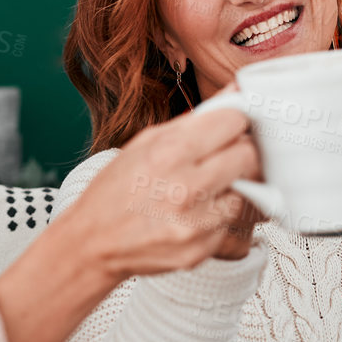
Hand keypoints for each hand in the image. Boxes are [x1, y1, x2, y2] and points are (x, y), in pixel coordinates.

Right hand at [68, 101, 260, 278]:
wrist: (94, 243)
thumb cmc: (116, 191)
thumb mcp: (145, 143)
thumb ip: (193, 120)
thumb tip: (235, 92)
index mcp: (169, 152)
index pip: (233, 121)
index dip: (233, 122)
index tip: (227, 127)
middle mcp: (185, 186)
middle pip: (247, 155)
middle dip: (238, 152)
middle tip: (219, 158)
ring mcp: (196, 222)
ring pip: (244, 190)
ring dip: (228, 187)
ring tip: (199, 190)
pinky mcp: (202, 248)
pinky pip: (229, 223)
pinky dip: (216, 216)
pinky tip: (191, 215)